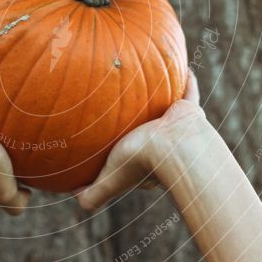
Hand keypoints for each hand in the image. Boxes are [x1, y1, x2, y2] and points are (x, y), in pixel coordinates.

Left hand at [78, 70, 209, 211]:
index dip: (124, 149)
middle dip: (142, 120)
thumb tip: (73, 194)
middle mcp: (165, 143)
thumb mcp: (109, 180)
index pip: (135, 154)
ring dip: (161, 98)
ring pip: (167, 108)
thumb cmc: (141, 162)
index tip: (114, 140)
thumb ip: (92, 194)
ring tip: (148, 82)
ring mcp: (178, 125)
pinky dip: (187, 81)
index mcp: (148, 159)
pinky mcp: (188, 109)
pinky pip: (188, 90)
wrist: (176, 147)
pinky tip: (181, 67)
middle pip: (150, 128)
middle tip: (129, 108)